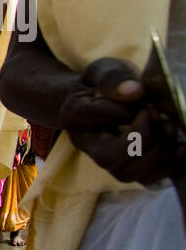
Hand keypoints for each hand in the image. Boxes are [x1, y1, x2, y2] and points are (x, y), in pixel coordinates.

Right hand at [61, 57, 185, 182]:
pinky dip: (167, 166)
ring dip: (157, 153)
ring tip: (168, 129)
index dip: (130, 109)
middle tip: (158, 116)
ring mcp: (105, 160)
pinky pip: (145, 179)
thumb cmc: (103, 84)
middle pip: (109, 157)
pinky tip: (178, 146)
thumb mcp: (103, 70)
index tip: (142, 97)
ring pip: (127, 173)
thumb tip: (135, 91)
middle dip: (143, 138)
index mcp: (74, 115)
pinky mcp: (126, 167)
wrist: (98, 99)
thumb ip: (113, 77)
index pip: (102, 116)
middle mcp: (85, 144)